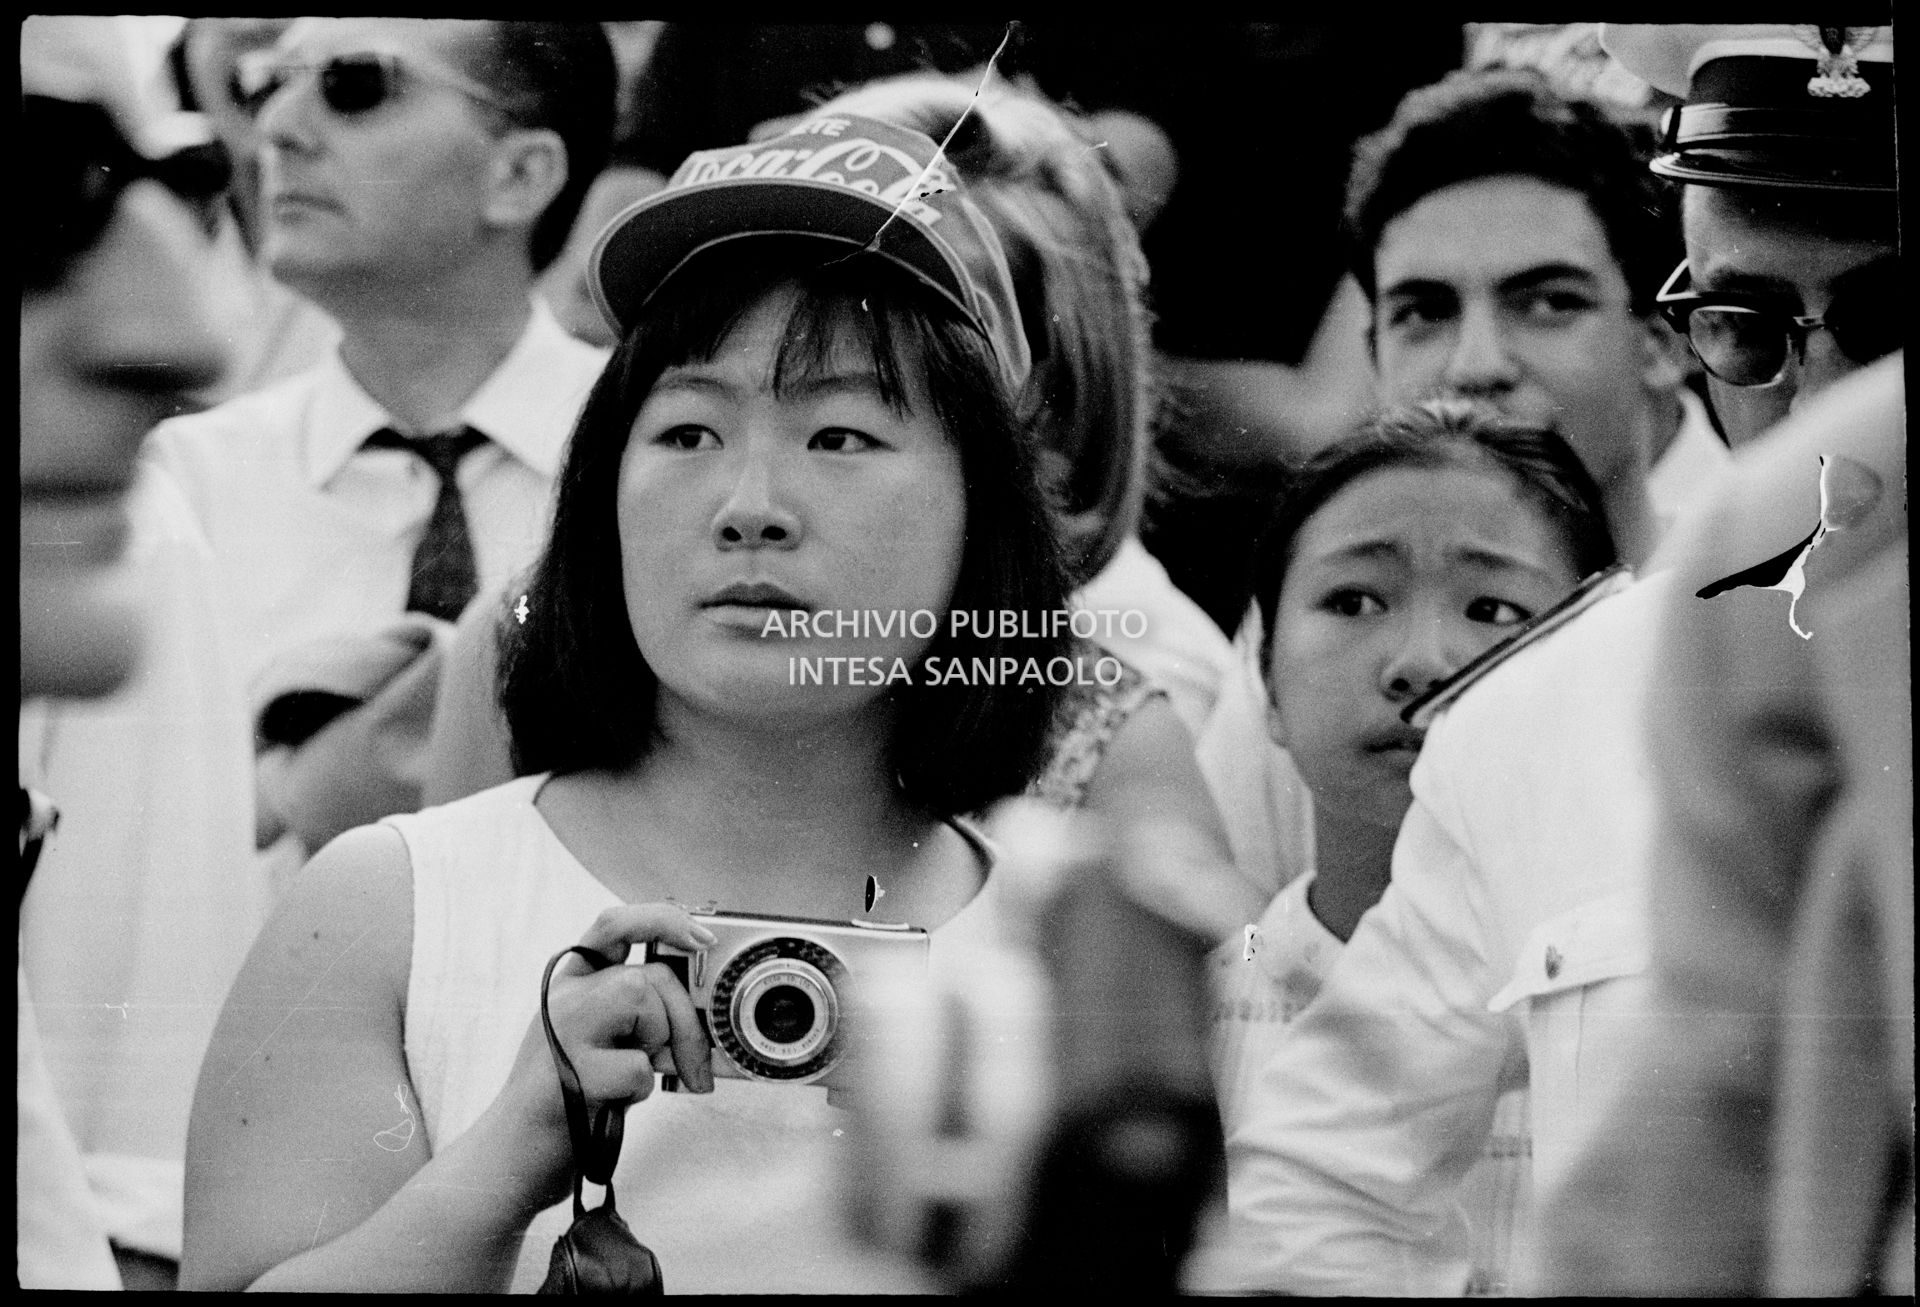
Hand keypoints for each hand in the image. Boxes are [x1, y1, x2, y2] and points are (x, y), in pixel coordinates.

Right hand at [515, 904, 721, 1117]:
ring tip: (625, 1080)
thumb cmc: (571, 1095)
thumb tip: (702, 1005)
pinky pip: (639, 1067)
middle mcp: (565, 996)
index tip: (703, 937)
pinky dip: (639, 1091)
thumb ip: (636, 1010)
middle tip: (694, 1066)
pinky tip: (609, 1101)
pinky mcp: (572, 1069)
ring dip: (657, 1051)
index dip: (662, 919)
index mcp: (573, 982)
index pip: (615, 925)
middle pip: (651, 977)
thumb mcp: (599, 1037)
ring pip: (646, 1005)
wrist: (517, 1151)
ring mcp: (564, 1029)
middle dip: (686, 1023)